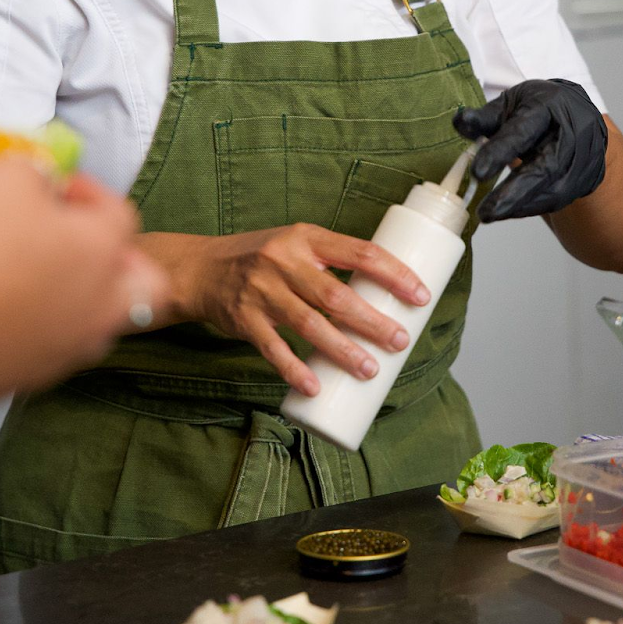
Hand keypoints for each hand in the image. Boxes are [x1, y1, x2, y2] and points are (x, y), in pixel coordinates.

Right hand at [0, 158, 169, 400]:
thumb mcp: (5, 176)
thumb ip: (36, 173)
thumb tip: (40, 181)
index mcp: (102, 250)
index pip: (119, 211)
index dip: (87, 191)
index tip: (56, 184)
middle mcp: (99, 304)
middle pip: (142, 284)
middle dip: (119, 262)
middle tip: (83, 245)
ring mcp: (69, 348)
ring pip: (101, 323)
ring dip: (83, 300)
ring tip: (45, 281)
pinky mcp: (32, 377)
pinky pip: (54, 349)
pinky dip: (42, 329)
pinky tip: (11, 312)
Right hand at [158, 224, 432, 396]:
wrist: (202, 269)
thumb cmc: (262, 258)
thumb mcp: (296, 243)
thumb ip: (332, 263)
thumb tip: (386, 294)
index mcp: (307, 237)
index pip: (360, 252)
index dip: (394, 274)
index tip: (420, 295)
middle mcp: (284, 261)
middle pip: (336, 294)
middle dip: (372, 321)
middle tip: (400, 340)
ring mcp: (262, 291)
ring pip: (309, 324)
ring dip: (342, 350)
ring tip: (370, 369)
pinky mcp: (244, 319)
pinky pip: (273, 348)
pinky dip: (294, 369)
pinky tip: (314, 385)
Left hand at [454, 79, 607, 221]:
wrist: (580, 115)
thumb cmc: (540, 108)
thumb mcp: (512, 103)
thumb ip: (485, 118)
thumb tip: (459, 123)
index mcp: (549, 105)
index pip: (523, 131)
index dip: (500, 151)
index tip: (477, 173)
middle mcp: (572, 132)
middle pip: (546, 167)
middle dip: (515, 192)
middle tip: (487, 212)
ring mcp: (582, 158)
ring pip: (554, 189)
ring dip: (520, 205)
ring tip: (490, 213)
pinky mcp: (584, 180)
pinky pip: (557, 199)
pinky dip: (529, 207)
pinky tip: (508, 210)